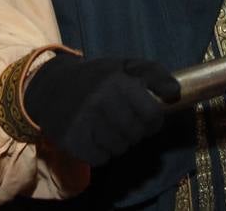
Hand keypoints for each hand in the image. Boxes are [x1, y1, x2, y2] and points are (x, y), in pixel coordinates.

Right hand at [23, 54, 179, 166]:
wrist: (51, 87)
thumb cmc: (96, 77)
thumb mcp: (124, 65)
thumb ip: (154, 73)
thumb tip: (174, 92)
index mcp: (117, 80)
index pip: (152, 114)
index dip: (154, 120)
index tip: (147, 117)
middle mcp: (100, 100)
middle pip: (137, 134)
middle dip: (136, 131)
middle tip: (124, 121)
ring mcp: (84, 122)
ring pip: (120, 148)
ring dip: (118, 142)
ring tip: (107, 127)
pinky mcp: (72, 141)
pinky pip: (101, 159)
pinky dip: (102, 152)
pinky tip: (94, 136)